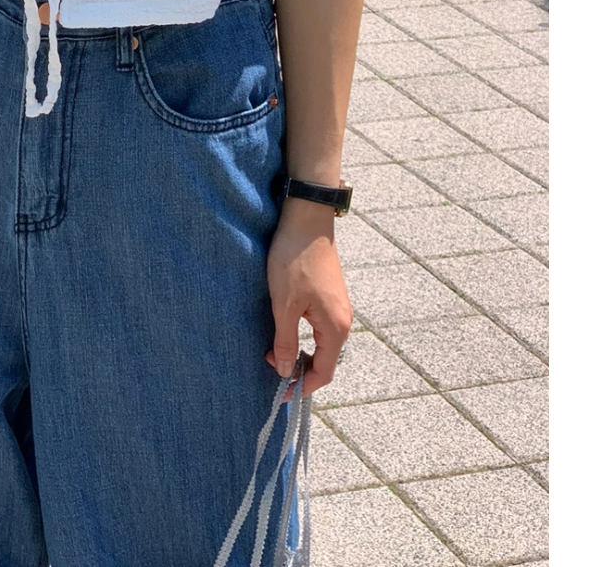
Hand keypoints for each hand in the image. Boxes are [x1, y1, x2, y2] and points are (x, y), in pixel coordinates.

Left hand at [265, 199, 353, 396]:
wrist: (306, 219)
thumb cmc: (294, 260)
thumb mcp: (284, 304)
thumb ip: (285, 340)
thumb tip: (284, 371)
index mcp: (335, 328)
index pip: (324, 372)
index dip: (302, 387)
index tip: (279, 394)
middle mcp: (342, 321)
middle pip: (324, 360)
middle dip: (298, 370)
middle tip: (269, 368)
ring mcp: (337, 307)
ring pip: (320, 342)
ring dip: (298, 352)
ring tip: (272, 351)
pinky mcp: (329, 295)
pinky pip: (318, 327)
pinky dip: (301, 336)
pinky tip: (282, 330)